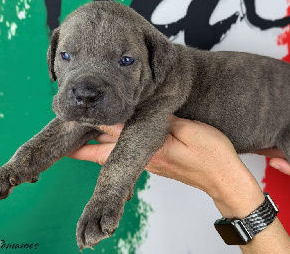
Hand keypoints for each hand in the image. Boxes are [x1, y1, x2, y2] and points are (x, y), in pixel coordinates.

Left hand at [70, 117, 289, 252]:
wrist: (225, 180)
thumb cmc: (212, 156)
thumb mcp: (190, 131)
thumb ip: (165, 120)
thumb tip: (144, 109)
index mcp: (150, 149)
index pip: (115, 135)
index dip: (94, 125)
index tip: (74, 119)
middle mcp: (146, 158)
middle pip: (107, 151)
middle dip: (84, 145)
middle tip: (64, 138)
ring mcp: (152, 162)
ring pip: (117, 153)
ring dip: (99, 143)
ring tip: (83, 134)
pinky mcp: (160, 162)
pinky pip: (131, 153)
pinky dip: (118, 145)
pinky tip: (117, 137)